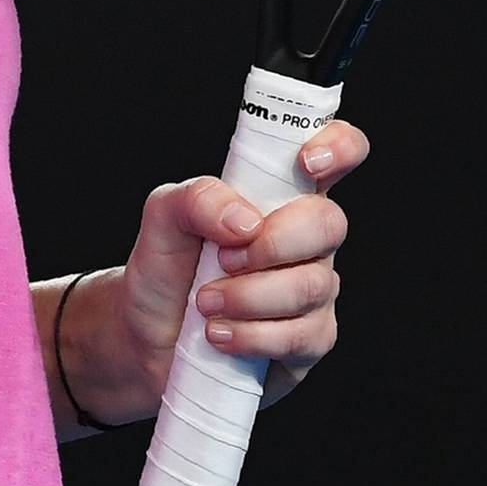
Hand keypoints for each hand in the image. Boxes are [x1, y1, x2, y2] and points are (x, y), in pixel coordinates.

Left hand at [83, 120, 370, 421]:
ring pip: (312, 285)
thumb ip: (197, 198)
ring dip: (249, 297)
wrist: (147, 337)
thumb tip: (246, 221)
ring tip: (206, 303)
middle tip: (223, 259)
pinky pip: (303, 336)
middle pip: (330, 224)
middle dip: (274, 244)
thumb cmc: (165, 268)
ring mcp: (314, 287)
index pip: (337, 153)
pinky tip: (221, 335)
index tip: (306, 163)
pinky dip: (253, 336)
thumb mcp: (163, 217)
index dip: (339, 146)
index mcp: (280, 193)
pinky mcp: (310, 338)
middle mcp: (307, 237)